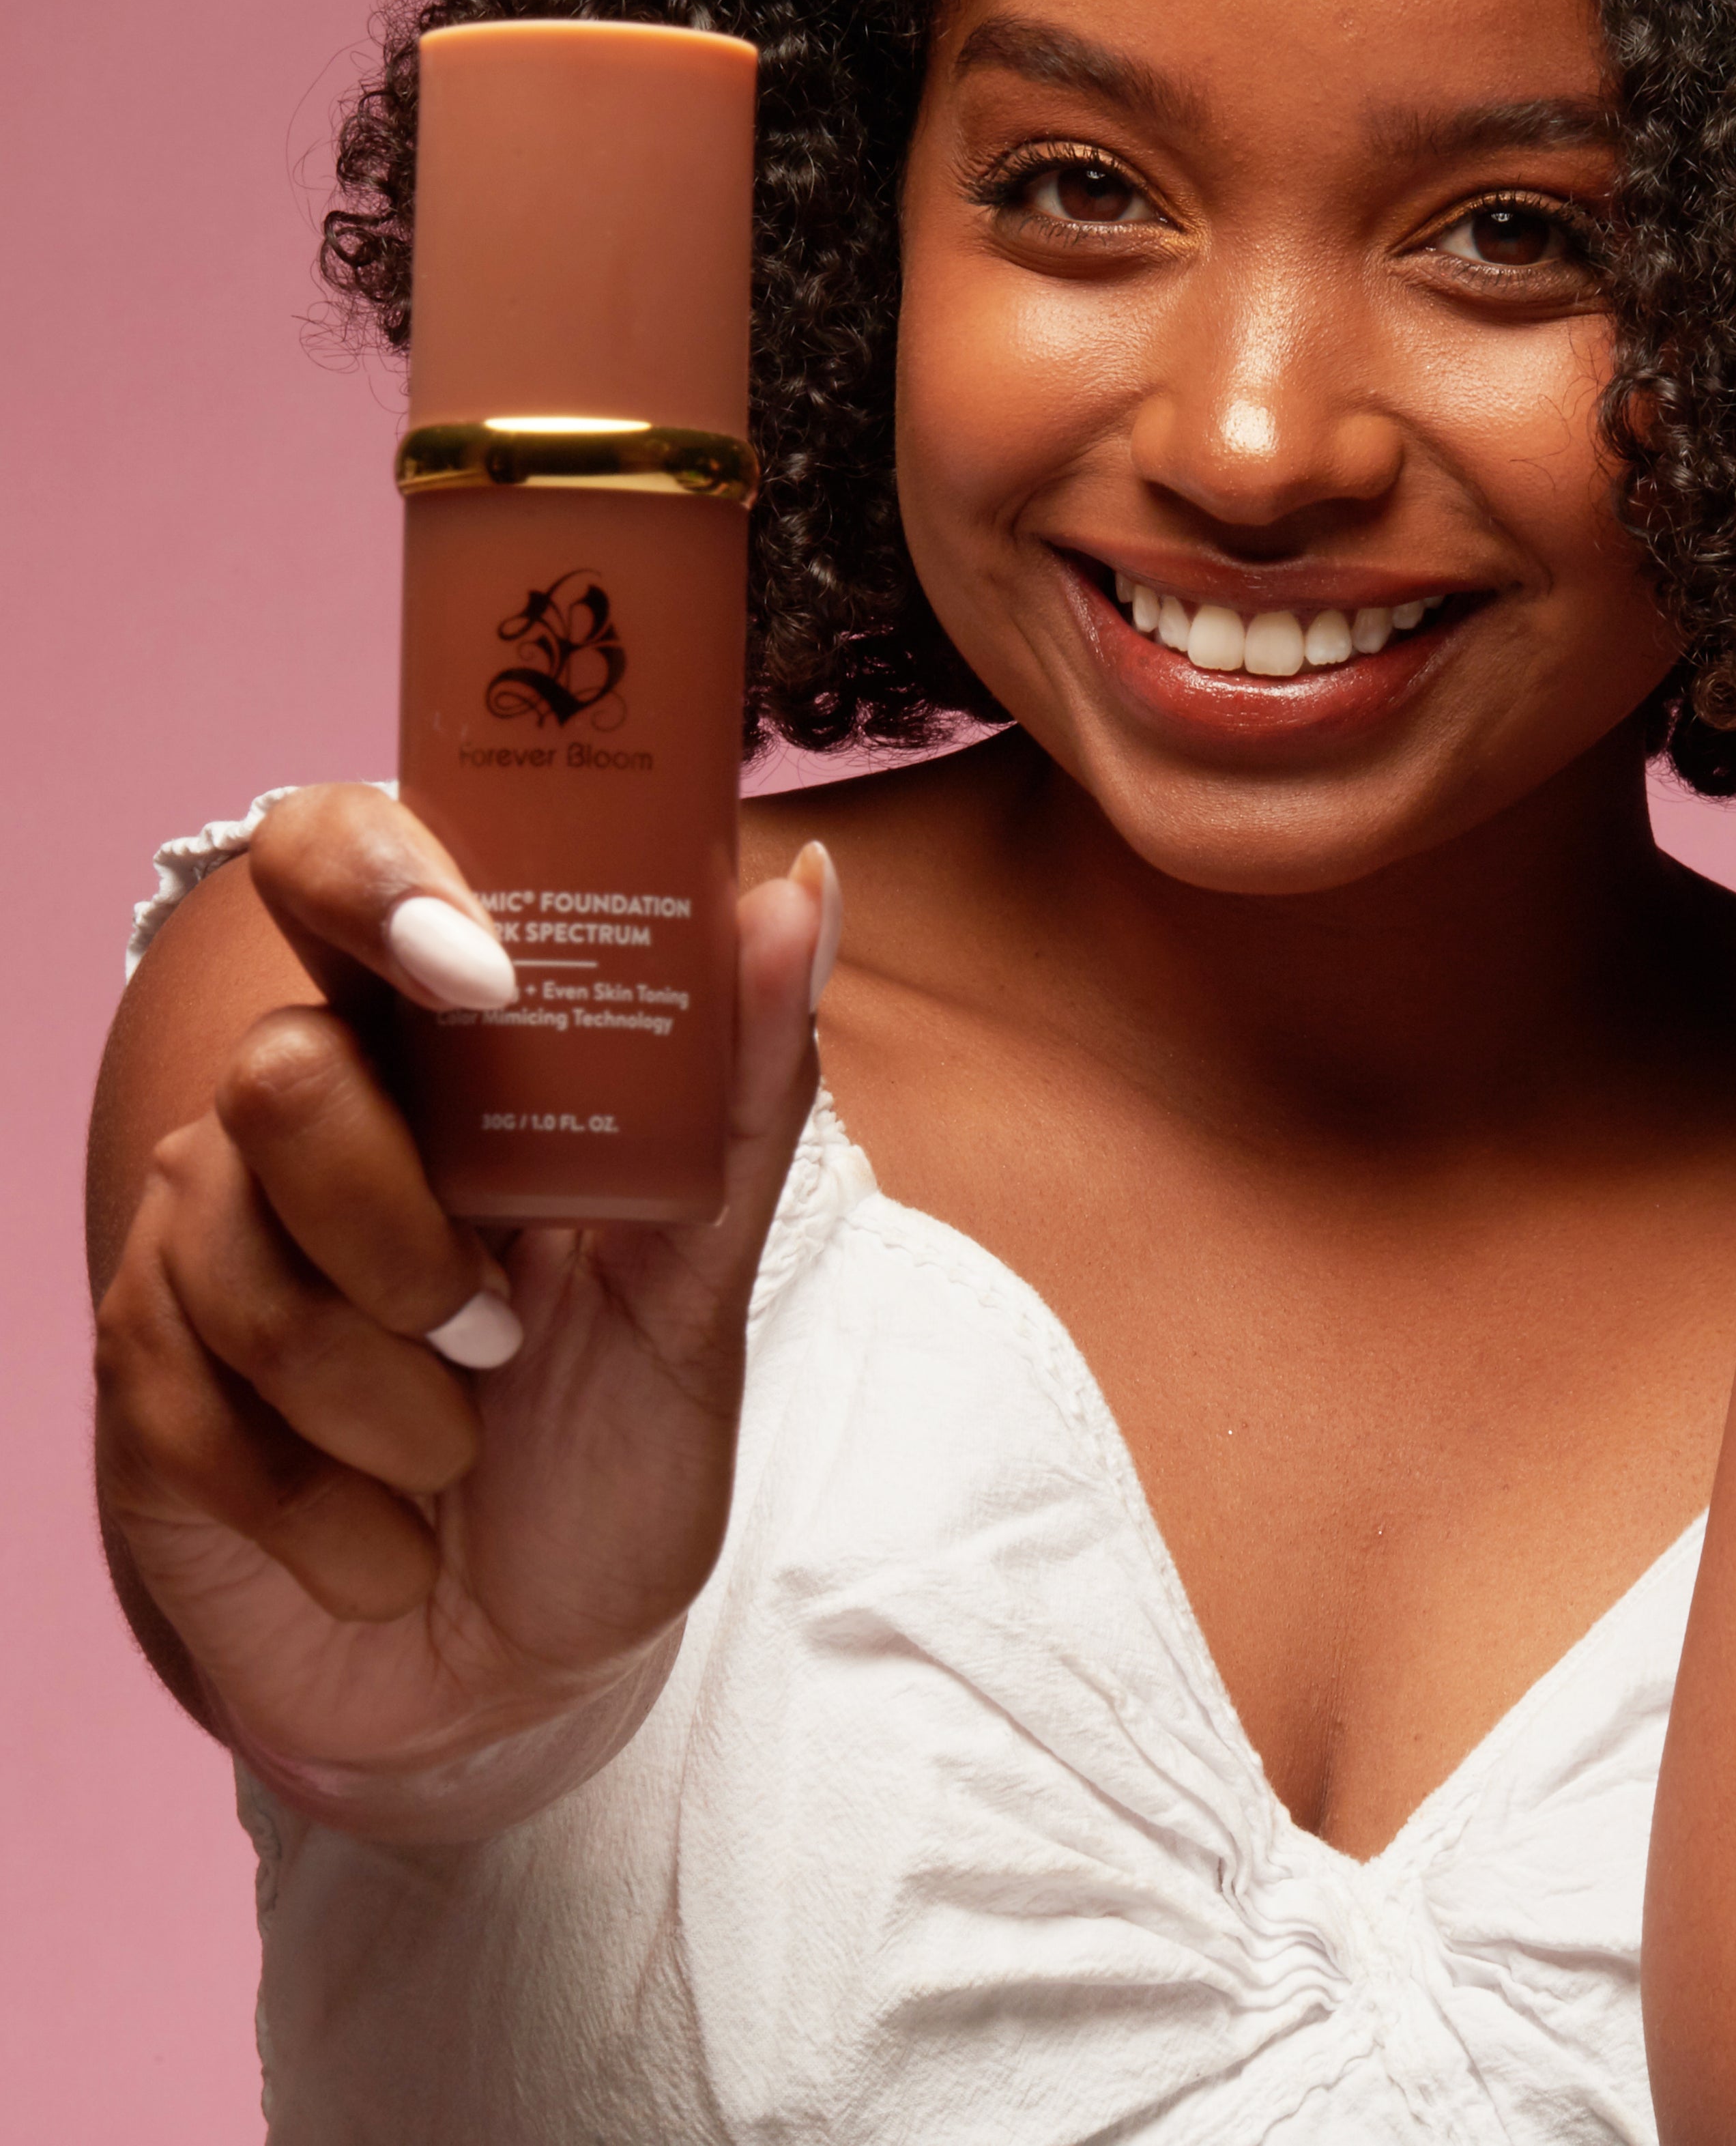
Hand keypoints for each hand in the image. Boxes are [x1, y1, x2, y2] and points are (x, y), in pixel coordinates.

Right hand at [91, 783, 834, 1827]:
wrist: (518, 1671)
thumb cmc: (611, 1448)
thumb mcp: (701, 1279)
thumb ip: (742, 1088)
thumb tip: (798, 885)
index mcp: (444, 1054)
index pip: (342, 857)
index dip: (376, 873)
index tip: (477, 971)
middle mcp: (313, 1113)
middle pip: (283, 1068)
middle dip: (406, 1230)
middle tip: (498, 1329)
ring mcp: (207, 1235)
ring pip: (234, 1242)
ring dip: (385, 1394)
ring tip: (458, 1447)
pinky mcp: (144, 1374)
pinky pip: (191, 1396)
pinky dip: (329, 1500)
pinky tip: (388, 1535)